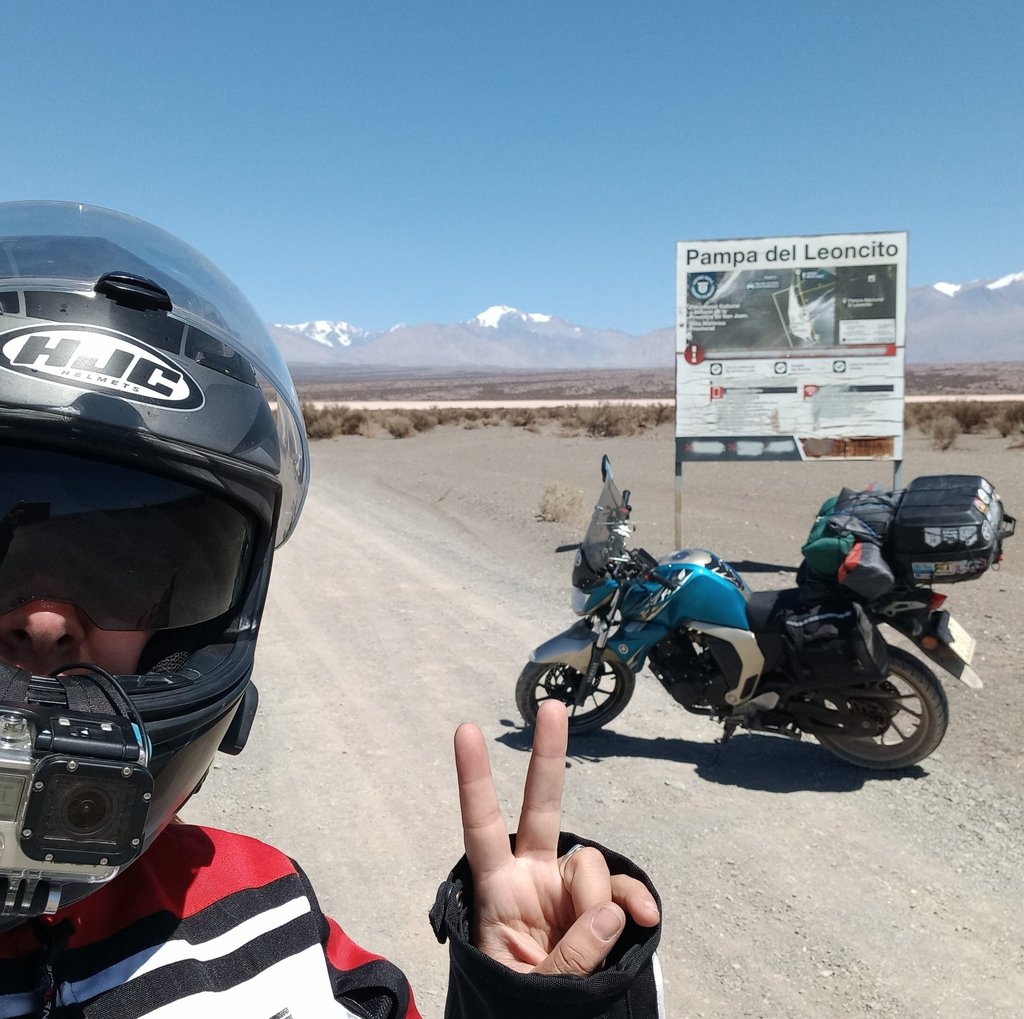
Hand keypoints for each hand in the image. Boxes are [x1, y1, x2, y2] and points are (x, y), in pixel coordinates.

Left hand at [454, 699, 659, 975]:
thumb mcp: (527, 988)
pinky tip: (645, 920)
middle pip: (540, 807)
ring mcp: (566, 888)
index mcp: (497, 889)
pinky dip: (634, 901)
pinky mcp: (598, 906)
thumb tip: (614, 913)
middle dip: (548, 756)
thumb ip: (570, 955)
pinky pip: (622, 891)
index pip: (481, 826)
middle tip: (551, 706)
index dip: (475, 779)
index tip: (466, 730)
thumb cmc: (514, 1003)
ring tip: (592, 944)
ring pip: (592, 865)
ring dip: (598, 900)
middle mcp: (531, 876)